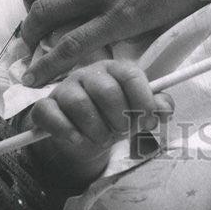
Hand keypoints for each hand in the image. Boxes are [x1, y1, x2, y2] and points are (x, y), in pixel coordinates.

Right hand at [29, 59, 173, 181]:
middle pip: (106, 90)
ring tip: (103, 139)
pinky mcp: (45, 106)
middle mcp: (90, 73)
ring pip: (79, 103)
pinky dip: (66, 130)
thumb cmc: (115, 119)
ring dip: (96, 129)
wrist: (84, 139)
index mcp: (116, 70)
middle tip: (123, 132)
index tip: (148, 121)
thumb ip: (157, 107)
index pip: (130, 75)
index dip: (142, 99)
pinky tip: (79, 140)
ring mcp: (65, 88)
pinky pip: (50, 114)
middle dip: (119, 117)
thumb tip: (165, 109)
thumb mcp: (138, 114)